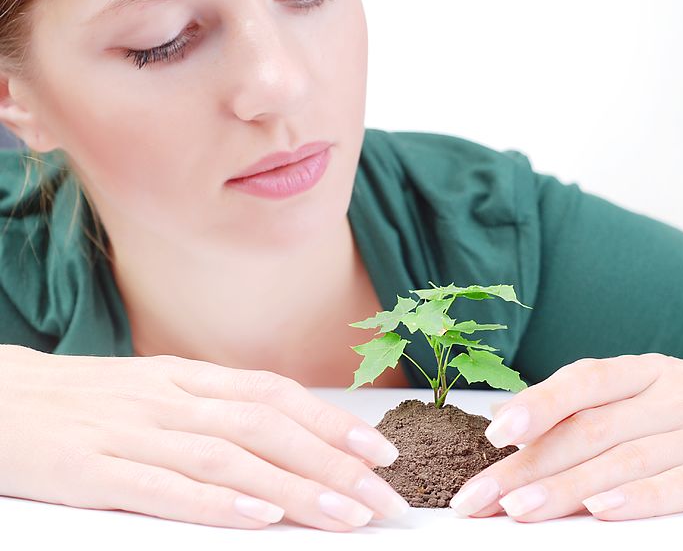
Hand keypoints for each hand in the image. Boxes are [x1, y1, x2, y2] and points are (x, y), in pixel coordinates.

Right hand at [0, 345, 408, 530]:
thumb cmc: (84, 402)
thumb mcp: (155, 391)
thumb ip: (213, 409)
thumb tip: (282, 434)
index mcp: (188, 379)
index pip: (277, 397)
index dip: (333, 424)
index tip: (381, 452)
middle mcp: (172, 400)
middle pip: (268, 429)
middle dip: (334, 465)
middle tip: (384, 498)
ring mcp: (133, 432)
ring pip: (230, 458)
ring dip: (295, 487)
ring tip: (345, 517)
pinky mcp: (93, 470)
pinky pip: (164, 485)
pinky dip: (216, 502)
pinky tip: (260, 517)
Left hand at [449, 353, 682, 520]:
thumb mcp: (651, 390)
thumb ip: (589, 405)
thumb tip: (513, 418)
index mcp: (644, 374)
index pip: (584, 380)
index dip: (538, 404)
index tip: (494, 434)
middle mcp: (670, 397)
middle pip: (590, 429)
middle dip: (528, 466)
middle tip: (478, 497)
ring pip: (626, 459)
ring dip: (568, 487)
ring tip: (519, 510)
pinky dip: (641, 499)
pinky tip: (601, 514)